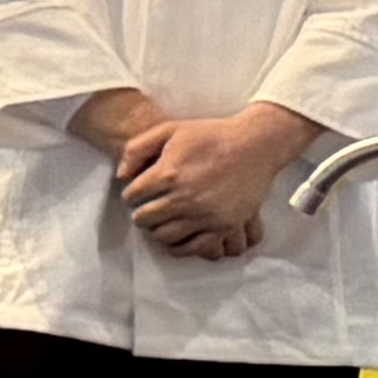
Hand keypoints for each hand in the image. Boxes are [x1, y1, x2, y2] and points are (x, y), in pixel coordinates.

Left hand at [121, 103, 315, 262]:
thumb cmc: (210, 135)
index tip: (138, 193)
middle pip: (144, 220)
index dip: (131, 194)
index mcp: (168, 174)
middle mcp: (185, 198)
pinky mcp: (225, 225)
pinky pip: (195, 247)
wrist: (255, 144)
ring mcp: (206, 214)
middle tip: (147, 208)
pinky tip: (179, 235)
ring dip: (158, 229)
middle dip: (141, 213)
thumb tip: (122, 176)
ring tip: (162, 220)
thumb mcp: (168, 130)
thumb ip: (136, 149)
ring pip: (164, 236)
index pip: (131, 196)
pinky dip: (181, 245)